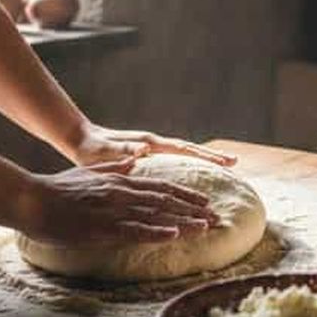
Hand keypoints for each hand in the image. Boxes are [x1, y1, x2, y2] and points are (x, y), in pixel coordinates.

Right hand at [21, 162, 219, 244]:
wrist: (31, 199)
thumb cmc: (58, 187)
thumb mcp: (91, 171)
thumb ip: (115, 168)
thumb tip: (135, 161)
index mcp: (121, 181)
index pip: (161, 187)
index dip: (185, 194)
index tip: (204, 201)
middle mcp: (122, 193)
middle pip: (165, 200)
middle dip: (193, 208)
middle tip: (216, 216)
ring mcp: (113, 210)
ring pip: (156, 214)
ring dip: (183, 221)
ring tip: (206, 226)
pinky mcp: (101, 227)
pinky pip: (134, 230)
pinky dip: (156, 231)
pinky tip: (174, 235)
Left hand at [65, 123, 238, 171]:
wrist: (81, 140)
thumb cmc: (91, 149)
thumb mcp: (105, 152)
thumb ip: (125, 151)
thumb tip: (145, 150)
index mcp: (149, 144)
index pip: (183, 149)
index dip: (205, 155)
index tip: (226, 160)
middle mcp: (155, 144)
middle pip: (189, 150)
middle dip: (212, 156)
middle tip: (235, 163)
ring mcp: (153, 149)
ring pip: (184, 154)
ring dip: (203, 160)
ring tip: (224, 168)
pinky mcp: (148, 157)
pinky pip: (174, 161)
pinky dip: (188, 166)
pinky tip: (195, 176)